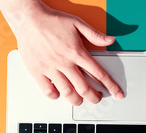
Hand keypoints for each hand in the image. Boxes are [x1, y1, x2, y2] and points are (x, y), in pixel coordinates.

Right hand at [9, 3, 123, 104]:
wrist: (29, 18)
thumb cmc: (51, 20)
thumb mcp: (77, 23)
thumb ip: (95, 35)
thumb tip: (110, 40)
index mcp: (77, 52)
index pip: (99, 74)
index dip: (111, 86)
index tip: (117, 93)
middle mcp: (65, 62)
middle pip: (84, 88)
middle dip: (94, 97)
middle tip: (97, 98)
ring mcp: (50, 68)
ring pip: (67, 92)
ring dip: (77, 100)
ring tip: (80, 99)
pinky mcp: (37, 71)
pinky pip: (48, 90)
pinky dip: (55, 95)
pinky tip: (59, 93)